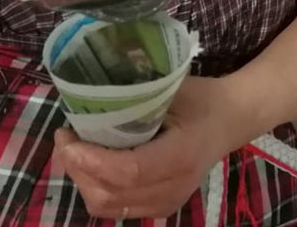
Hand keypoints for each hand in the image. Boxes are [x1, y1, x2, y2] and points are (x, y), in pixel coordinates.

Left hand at [54, 76, 251, 220]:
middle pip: (110, 194)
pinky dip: (96, 189)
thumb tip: (90, 94)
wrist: (231, 120)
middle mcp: (174, 187)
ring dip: (83, 180)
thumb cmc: (202, 99)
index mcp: (180, 156)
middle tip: (66, 138)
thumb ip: (135, 97)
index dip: (91, 159)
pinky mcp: (160, 207)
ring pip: (108, 206)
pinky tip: (92, 164)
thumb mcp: (173, 89)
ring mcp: (167, 203)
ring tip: (74, 150)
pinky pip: (116, 208)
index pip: (128, 171)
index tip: (68, 136)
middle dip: (78, 169)